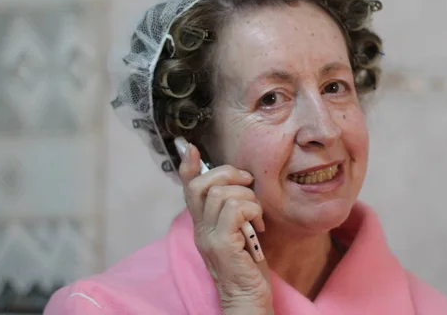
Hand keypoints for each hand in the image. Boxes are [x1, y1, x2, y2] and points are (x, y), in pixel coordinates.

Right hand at [178, 143, 272, 313]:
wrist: (247, 299)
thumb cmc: (247, 266)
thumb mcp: (238, 232)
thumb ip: (232, 211)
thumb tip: (241, 184)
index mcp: (202, 224)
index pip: (189, 189)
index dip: (188, 166)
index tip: (191, 148)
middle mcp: (200, 228)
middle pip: (202, 183)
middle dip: (228, 173)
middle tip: (248, 184)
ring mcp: (208, 236)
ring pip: (222, 193)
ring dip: (247, 197)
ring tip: (257, 215)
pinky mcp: (221, 244)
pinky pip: (235, 209)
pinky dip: (252, 210)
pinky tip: (258, 226)